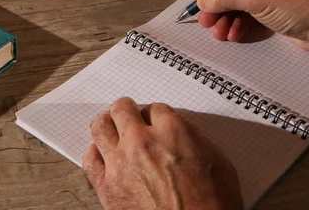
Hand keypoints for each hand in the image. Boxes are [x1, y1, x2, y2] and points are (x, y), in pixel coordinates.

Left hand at [82, 97, 242, 209]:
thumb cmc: (213, 205)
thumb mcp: (218, 161)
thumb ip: (194, 138)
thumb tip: (180, 132)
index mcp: (172, 132)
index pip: (154, 109)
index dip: (155, 115)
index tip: (154, 120)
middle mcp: (142, 142)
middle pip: (122, 109)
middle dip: (127, 109)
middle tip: (128, 113)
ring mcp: (121, 163)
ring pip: (100, 127)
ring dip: (107, 123)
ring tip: (111, 126)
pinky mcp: (107, 186)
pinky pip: (90, 159)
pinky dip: (95, 152)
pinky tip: (101, 153)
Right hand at [192, 0, 308, 61]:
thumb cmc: (303, 3)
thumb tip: (202, 0)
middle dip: (218, 5)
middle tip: (205, 18)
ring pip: (239, 3)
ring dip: (226, 19)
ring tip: (218, 32)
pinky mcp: (276, 10)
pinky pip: (250, 16)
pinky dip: (239, 25)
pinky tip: (233, 35)